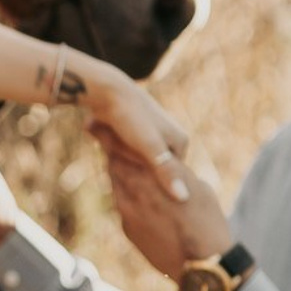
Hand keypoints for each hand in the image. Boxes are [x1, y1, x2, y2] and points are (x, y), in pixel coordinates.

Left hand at [74, 65, 189, 194]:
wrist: (107, 91)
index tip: (135, 178)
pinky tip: (107, 150)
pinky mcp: (138, 128)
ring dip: (127, 161)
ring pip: (141, 159)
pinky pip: (131, 150)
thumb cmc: (130, 118)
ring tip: (113, 156)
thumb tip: (183, 199)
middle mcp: (171, 135)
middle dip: (139, 170)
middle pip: (155, 167)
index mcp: (181, 140)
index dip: (153, 181)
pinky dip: (119, 152)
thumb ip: (165, 172)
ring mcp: (154, 131)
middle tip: (121, 168)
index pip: (171, 176)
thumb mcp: (149, 148)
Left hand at [92, 127, 231, 280]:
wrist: (200, 267)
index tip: (104, 124)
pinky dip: (123, 193)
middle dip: (111, 150)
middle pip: (116, 163)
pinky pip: (120, 203)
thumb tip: (170, 168)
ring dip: (116, 171)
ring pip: (116, 183)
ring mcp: (129, 210)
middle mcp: (139, 190)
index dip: (113, 136)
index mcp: (158, 175)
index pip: (128, 148)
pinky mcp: (128, 228)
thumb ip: (178, 175)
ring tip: (115, 160)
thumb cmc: (208, 225)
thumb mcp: (199, 190)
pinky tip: (130, 192)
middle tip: (105, 138)